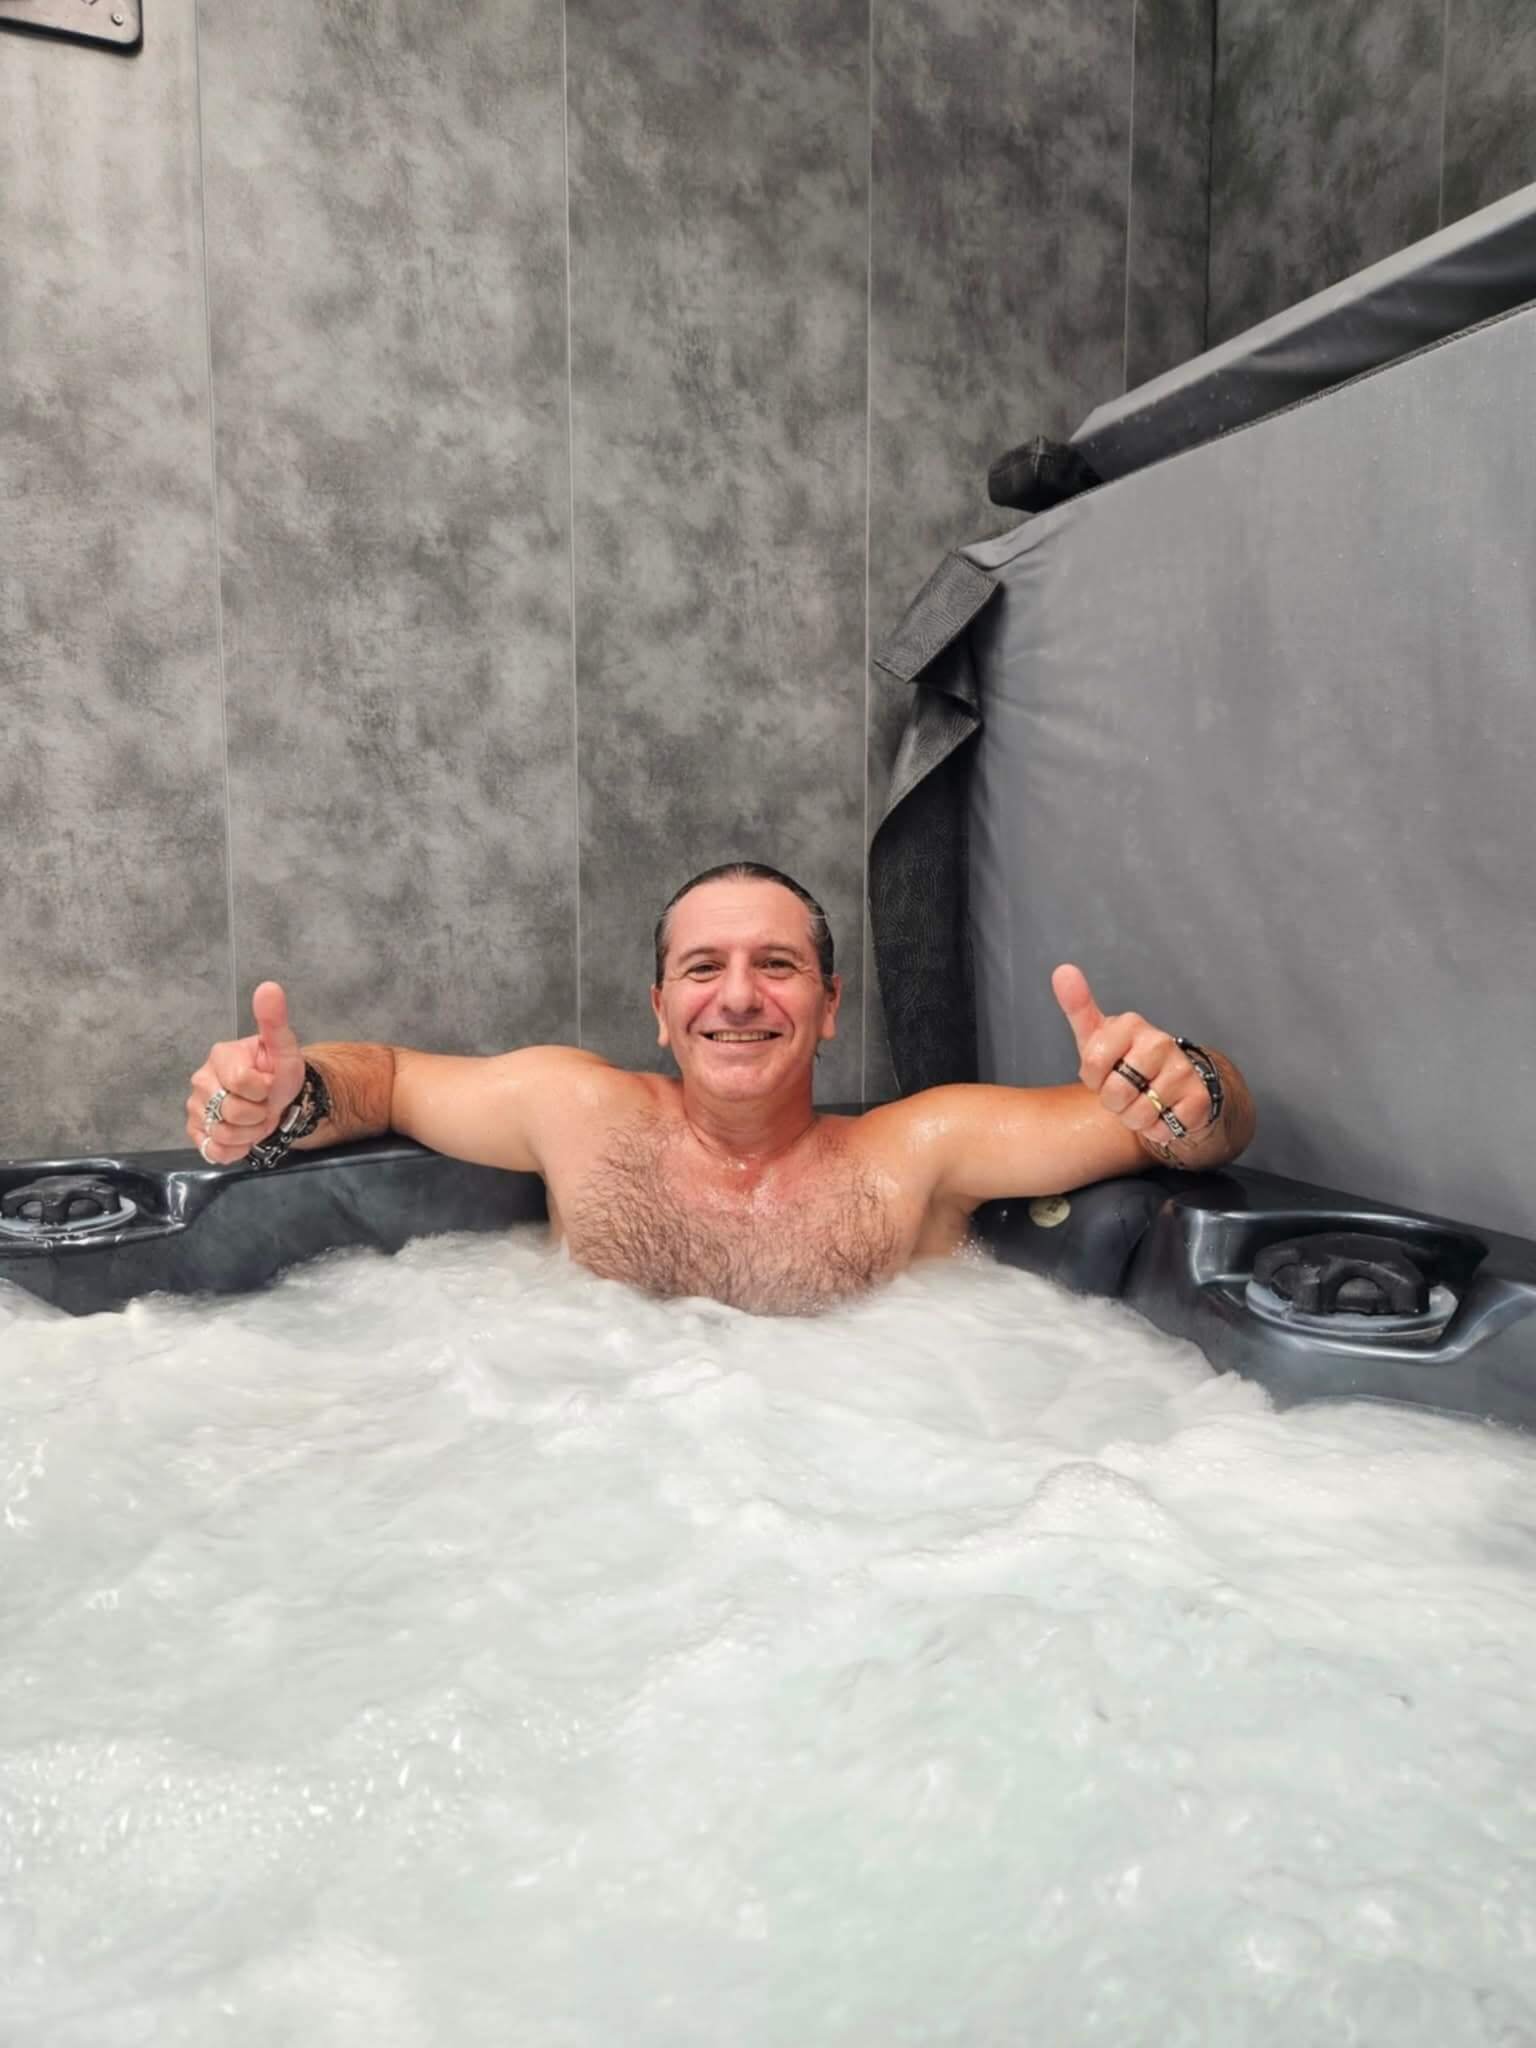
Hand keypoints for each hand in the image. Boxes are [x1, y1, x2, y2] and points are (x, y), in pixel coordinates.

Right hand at [184, 982, 305, 1164]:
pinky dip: (235, 1150)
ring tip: (256, 1120)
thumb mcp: (284, 1047)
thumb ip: (275, 1020)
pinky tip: (244, 1136)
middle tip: (264, 1105)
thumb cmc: (278, 1073)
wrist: (278, 1101)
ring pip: (223, 1134)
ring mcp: (195, 1108)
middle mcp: (201, 1081)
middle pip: (232, 1112)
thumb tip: (269, 987)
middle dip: (259, 1114)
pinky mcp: (196, 1132)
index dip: (265, 1090)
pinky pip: (213, 1151)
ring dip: (250, 1133)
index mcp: (220, 1057)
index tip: (270, 1084)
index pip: (243, 1082)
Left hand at [1051, 963, 1212, 1156]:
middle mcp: (1160, 1042)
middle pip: (1114, 1093)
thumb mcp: (1096, 1036)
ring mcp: (1182, 1070)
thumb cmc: (1125, 1061)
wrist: (1173, 1087)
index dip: (1093, 1078)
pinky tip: (1163, 1113)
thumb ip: (1078, 1006)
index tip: (1105, 1071)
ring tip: (1143, 1102)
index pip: (1091, 1064)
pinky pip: (1162, 1128)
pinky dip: (1157, 1130)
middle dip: (1114, 1102)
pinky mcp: (1199, 1098)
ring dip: (1135, 1119)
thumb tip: (1062, 970)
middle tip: (1126, 1091)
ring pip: (1138, 1114)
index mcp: (1131, 1025)